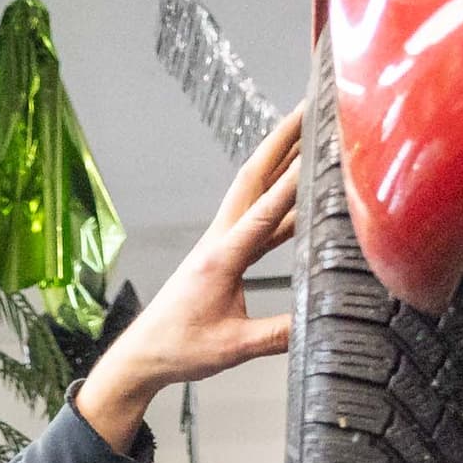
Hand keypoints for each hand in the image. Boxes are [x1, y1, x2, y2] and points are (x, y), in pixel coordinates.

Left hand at [74, 100, 303, 448]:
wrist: (143, 356)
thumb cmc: (179, 349)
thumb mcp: (234, 347)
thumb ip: (279, 335)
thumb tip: (320, 322)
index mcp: (222, 256)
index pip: (266, 210)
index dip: (296, 180)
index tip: (319, 147)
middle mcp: (220, 240)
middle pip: (255, 176)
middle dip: (282, 139)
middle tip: (308, 106)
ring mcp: (221, 244)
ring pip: (256, 193)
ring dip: (283, 163)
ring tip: (311, 138)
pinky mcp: (223, 256)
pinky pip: (260, 220)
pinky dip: (283, 203)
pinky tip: (304, 200)